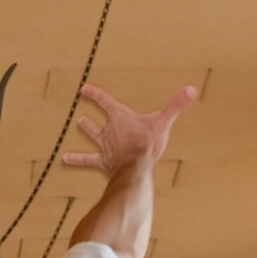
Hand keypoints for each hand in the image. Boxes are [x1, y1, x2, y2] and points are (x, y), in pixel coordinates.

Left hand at [60, 82, 198, 178]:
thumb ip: (176, 105)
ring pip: (94, 138)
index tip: (84, 89)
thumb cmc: (148, 143)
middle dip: (93, 119)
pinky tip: (64, 159)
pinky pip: (88, 161)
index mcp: (120, 117)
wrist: (136, 168)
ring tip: (79, 125)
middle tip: (83, 116)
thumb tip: (192, 89)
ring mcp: (106, 147)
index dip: (95, 94)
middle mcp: (110, 131)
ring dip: (88, 131)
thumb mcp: (164, 122)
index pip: (105, 101)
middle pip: (99, 122)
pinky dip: (76, 160)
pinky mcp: (104, 163)